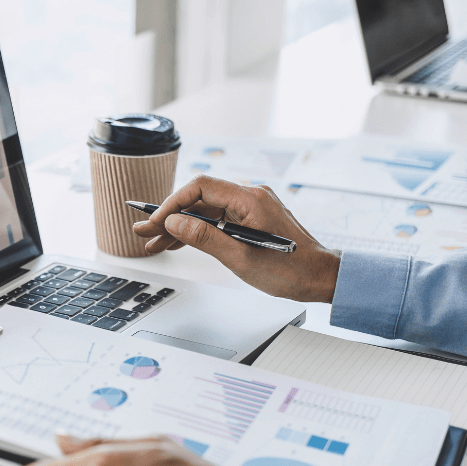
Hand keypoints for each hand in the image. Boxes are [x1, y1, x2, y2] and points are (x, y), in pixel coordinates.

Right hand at [132, 176, 340, 302]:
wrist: (322, 278)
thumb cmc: (291, 270)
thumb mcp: (240, 258)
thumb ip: (204, 237)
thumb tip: (174, 222)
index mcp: (250, 199)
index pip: (200, 187)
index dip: (172, 203)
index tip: (155, 222)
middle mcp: (251, 197)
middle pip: (200, 199)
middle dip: (170, 216)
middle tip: (143, 233)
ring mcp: (252, 208)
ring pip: (206, 211)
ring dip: (180, 226)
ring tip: (155, 243)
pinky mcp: (252, 219)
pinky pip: (218, 219)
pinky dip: (198, 230)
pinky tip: (180, 241)